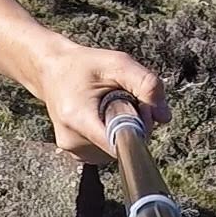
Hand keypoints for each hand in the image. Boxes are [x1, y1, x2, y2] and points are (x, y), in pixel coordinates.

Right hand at [36, 35, 170, 165]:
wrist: (51, 71)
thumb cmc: (84, 65)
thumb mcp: (118, 63)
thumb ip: (145, 84)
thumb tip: (164, 116)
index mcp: (78, 118)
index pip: (118, 144)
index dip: (139, 129)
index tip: (142, 110)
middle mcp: (72, 141)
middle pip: (121, 146)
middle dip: (133, 124)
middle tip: (125, 98)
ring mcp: (73, 150)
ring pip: (116, 151)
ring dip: (123, 130)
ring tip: (110, 106)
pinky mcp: (76, 154)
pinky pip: (107, 151)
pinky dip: (112, 135)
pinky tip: (104, 117)